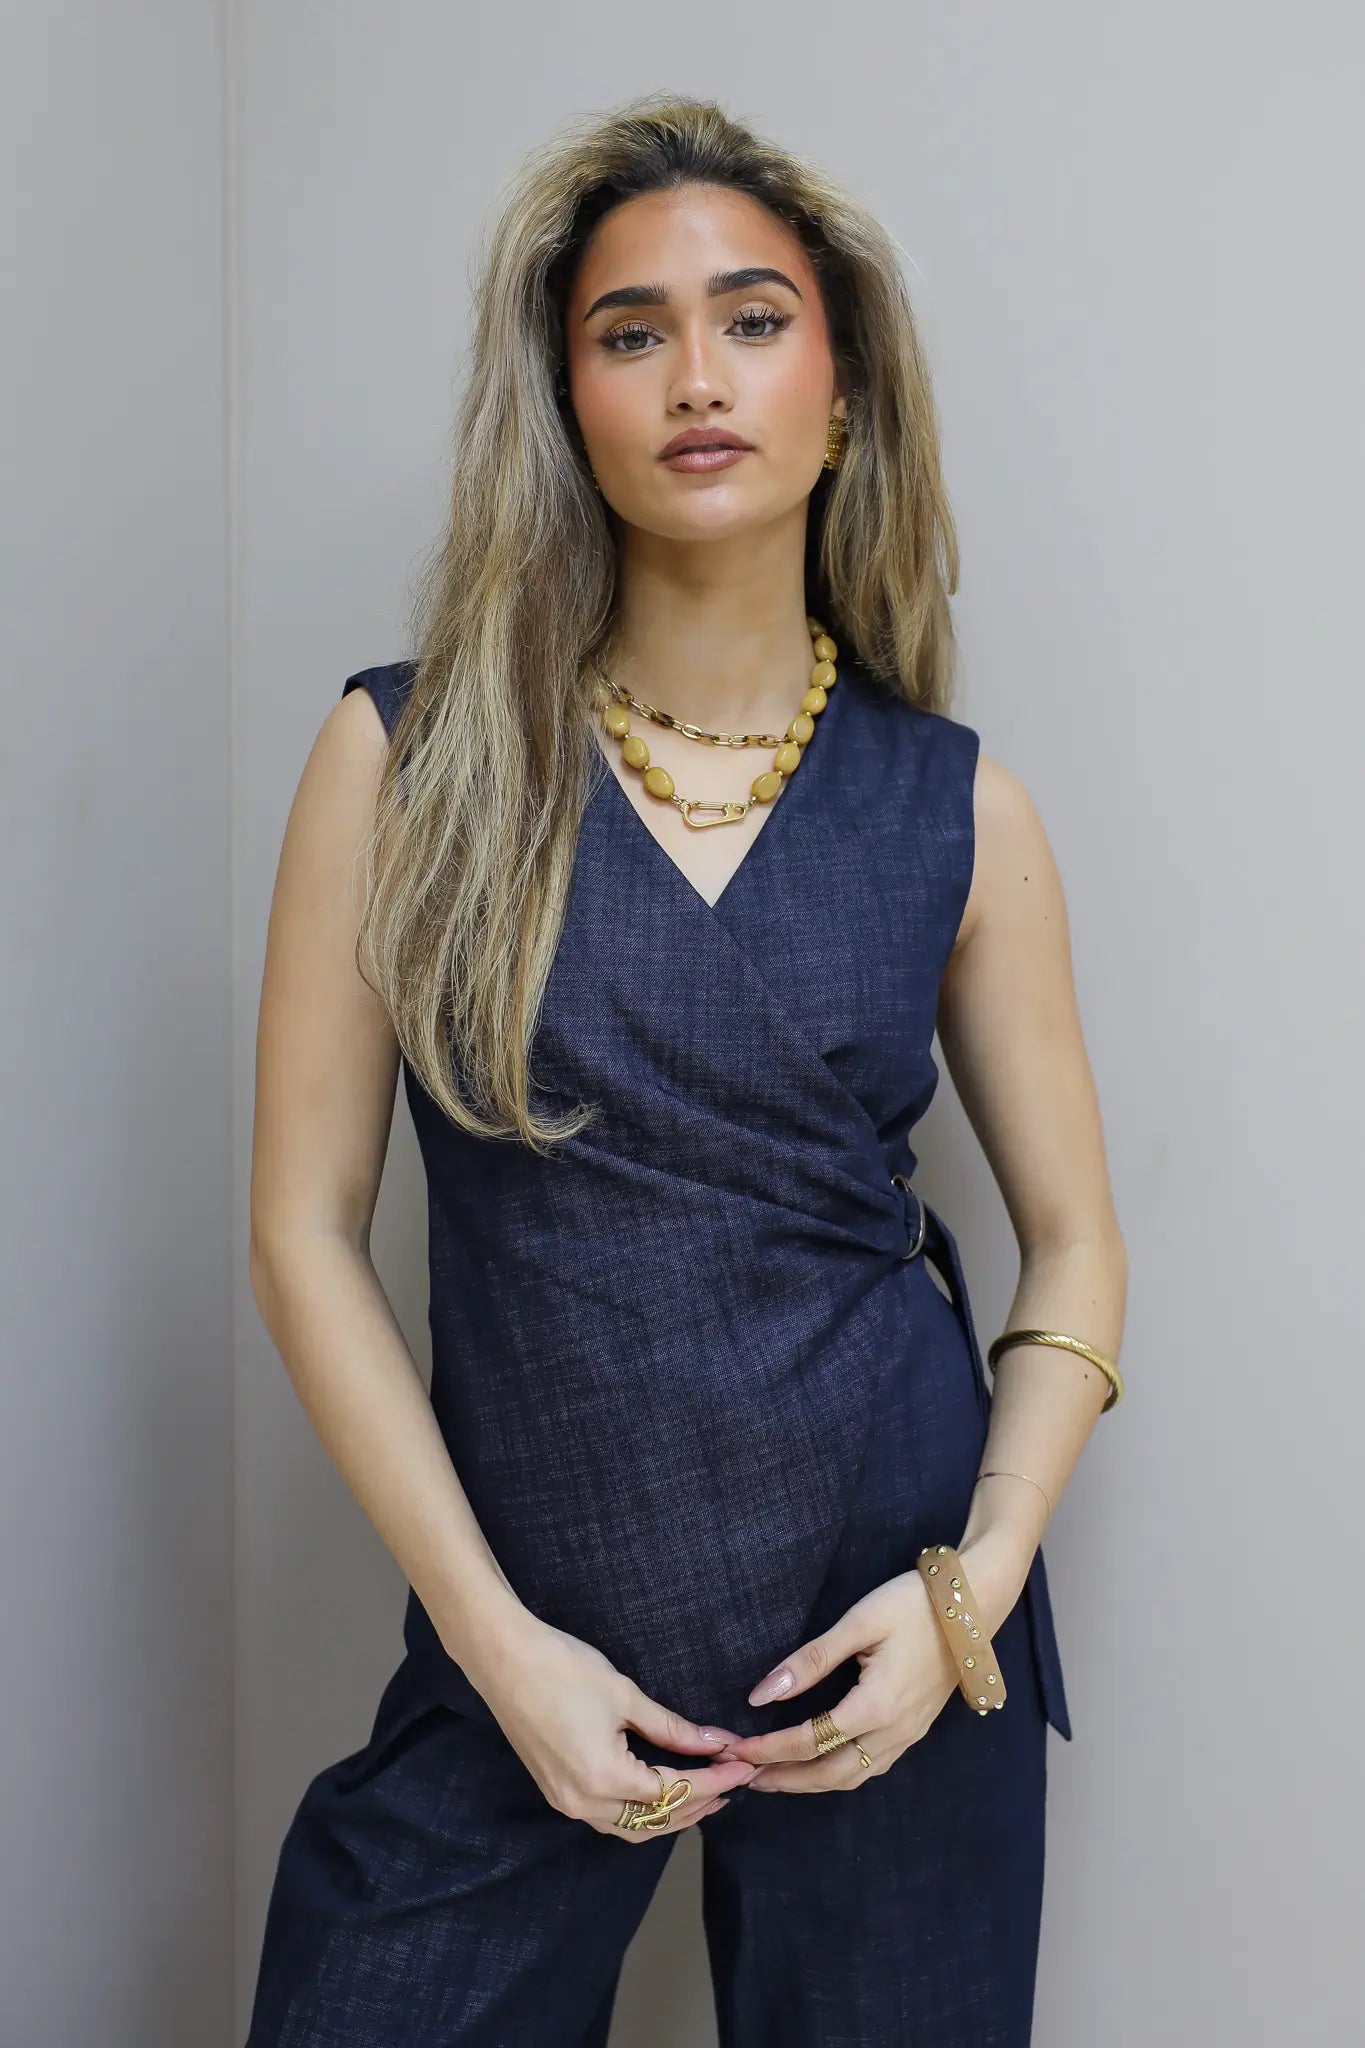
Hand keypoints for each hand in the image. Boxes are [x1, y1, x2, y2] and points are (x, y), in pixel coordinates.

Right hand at [475, 1612, 759, 1839]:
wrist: (503, 1659)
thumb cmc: (564, 1669)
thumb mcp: (625, 1696)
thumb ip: (672, 1728)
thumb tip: (715, 1743)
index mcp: (606, 1778)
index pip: (676, 1791)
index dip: (716, 1779)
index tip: (745, 1765)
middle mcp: (585, 1803)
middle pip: (657, 1821)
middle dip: (700, 1803)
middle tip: (734, 1779)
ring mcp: (567, 1802)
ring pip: (632, 1828)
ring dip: (671, 1814)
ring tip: (706, 1789)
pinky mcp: (557, 1792)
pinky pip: (610, 1818)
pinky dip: (642, 1811)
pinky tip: (661, 1790)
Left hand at [717, 1533, 1025, 1791]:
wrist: (974, 1604)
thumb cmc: (914, 1604)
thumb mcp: (859, 1623)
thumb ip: (811, 1660)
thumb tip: (763, 1693)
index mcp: (877, 1706)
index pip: (810, 1741)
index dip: (769, 1749)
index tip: (736, 1750)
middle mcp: (895, 1731)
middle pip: (831, 1774)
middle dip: (786, 1780)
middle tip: (746, 1778)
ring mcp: (909, 1734)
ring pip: (854, 1776)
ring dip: (811, 1782)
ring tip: (775, 1777)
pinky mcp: (916, 1728)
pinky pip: (873, 1766)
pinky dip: (839, 1773)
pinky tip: (821, 1763)